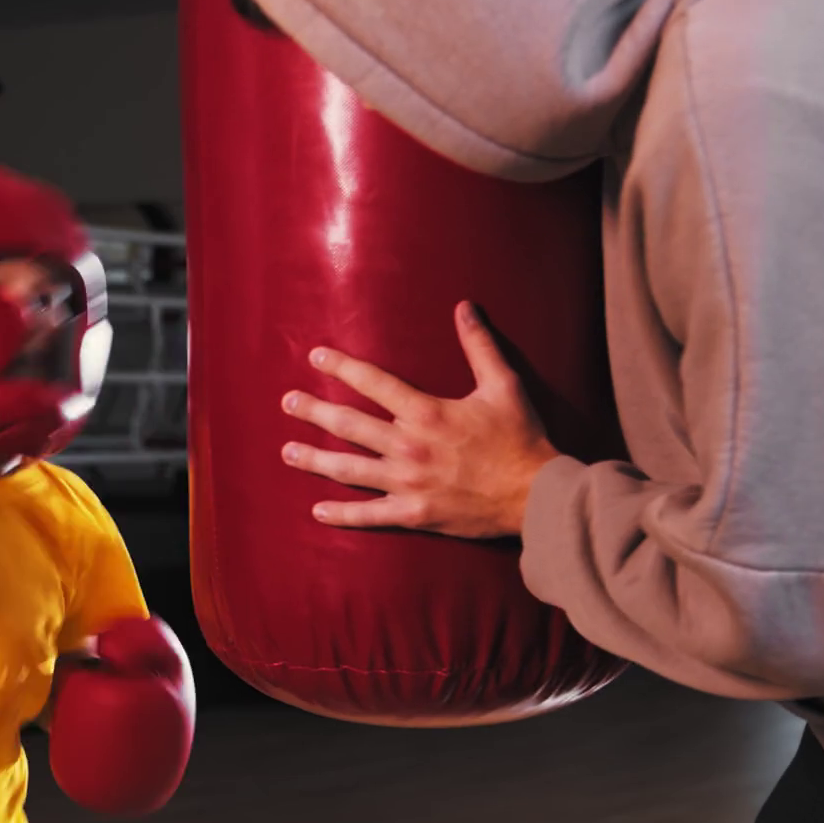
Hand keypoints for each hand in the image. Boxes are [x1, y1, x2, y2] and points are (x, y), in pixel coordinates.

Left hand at [280, 301, 560, 538]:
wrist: (536, 495)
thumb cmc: (521, 438)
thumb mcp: (504, 385)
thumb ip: (480, 346)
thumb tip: (465, 307)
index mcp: (427, 412)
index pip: (373, 383)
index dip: (341, 367)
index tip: (316, 357)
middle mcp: (409, 446)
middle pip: (349, 425)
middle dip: (314, 411)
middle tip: (287, 401)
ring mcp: (408, 482)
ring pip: (349, 469)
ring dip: (314, 459)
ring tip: (287, 451)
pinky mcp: (414, 512)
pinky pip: (370, 515)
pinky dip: (343, 515)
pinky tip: (318, 511)